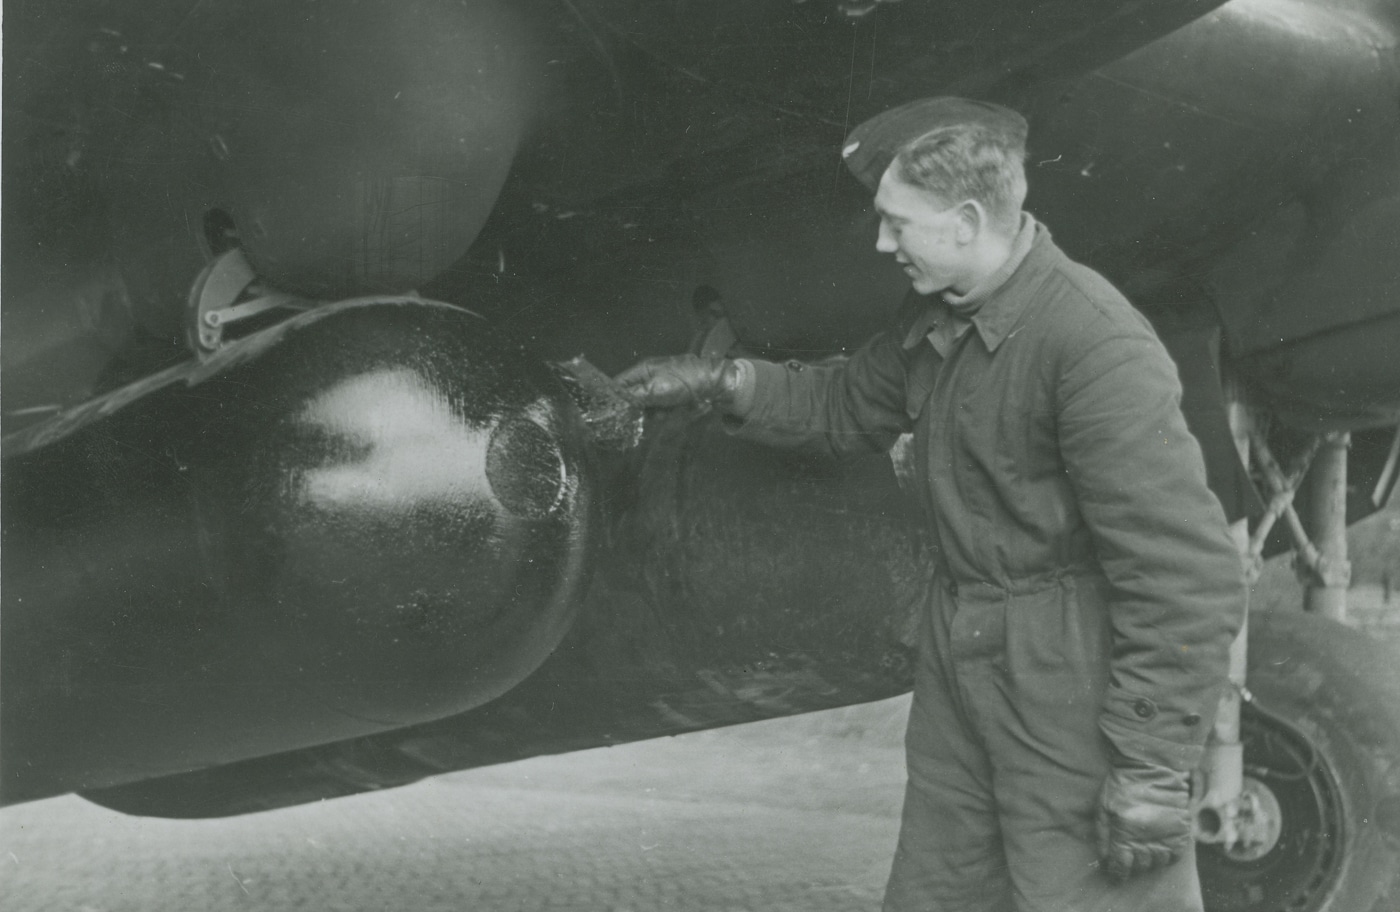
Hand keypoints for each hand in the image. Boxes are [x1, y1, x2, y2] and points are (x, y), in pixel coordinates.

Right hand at [613, 355, 738, 407]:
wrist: (714, 385)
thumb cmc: (684, 381)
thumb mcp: (655, 388)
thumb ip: (634, 396)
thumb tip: (616, 405)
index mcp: (643, 370)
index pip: (619, 384)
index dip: (613, 398)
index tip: (609, 413)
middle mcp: (649, 380)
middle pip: (630, 398)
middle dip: (632, 410)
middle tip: (633, 419)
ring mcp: (660, 391)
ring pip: (644, 408)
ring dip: (648, 415)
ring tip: (658, 414)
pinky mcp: (670, 401)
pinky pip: (658, 412)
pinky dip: (660, 416)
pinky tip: (666, 416)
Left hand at [1095, 758, 1192, 880]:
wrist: (1150, 766)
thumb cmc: (1121, 784)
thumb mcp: (1103, 807)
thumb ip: (1102, 835)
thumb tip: (1104, 858)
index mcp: (1124, 832)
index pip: (1121, 865)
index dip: (1117, 873)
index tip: (1115, 874)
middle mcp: (1147, 837)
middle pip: (1140, 866)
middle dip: (1132, 864)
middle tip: (1128, 856)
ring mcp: (1166, 835)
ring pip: (1158, 862)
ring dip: (1149, 859)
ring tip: (1143, 848)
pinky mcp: (1181, 831)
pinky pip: (1175, 855)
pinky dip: (1166, 855)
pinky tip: (1158, 845)